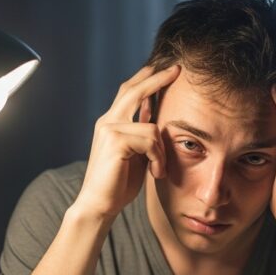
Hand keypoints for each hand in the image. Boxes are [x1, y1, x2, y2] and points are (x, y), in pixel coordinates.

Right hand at [72, 65, 180, 220]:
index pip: (129, 92)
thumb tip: (154, 115)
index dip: (146, 79)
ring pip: (152, 127)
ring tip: (159, 169)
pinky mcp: (115, 142)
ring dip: (162, 151)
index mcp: (111, 122)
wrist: (99, 205)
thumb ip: (142, 134)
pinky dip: (158, 158)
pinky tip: (155, 172)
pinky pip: (150, 140)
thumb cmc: (118, 183)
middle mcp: (107, 121)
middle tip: (177, 69)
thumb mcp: (136, 154)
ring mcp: (109, 130)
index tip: (166, 70)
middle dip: (157, 78)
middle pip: (134, 90)